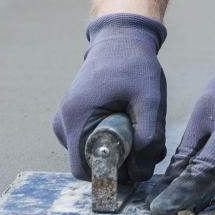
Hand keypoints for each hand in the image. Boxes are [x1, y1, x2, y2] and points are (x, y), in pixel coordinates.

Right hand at [53, 13, 168, 182]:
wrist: (120, 39)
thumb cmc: (134, 65)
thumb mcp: (150, 99)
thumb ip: (148, 136)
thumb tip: (140, 173)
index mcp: (76, 116)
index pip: (83, 170)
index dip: (109, 175)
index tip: (134, 166)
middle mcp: (64, 121)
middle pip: (89, 164)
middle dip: (120, 163)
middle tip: (147, 146)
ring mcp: (66, 120)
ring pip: (91, 154)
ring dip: (119, 151)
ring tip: (140, 128)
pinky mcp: (74, 118)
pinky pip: (91, 142)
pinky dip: (112, 141)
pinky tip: (130, 124)